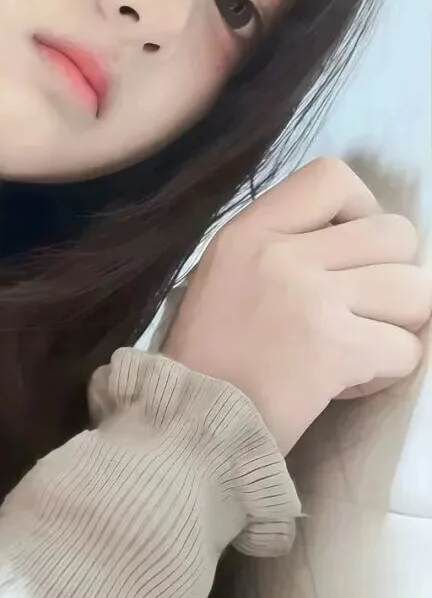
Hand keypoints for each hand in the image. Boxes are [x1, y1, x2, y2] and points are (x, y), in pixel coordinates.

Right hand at [165, 157, 428, 452]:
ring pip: (417, 291)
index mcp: (249, 229)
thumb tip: (359, 238)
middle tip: (357, 310)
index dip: (361, 209)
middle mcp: (280, 253)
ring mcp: (309, 298)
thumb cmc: (208, 352)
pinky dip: (385, 372)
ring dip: (397, 327)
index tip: (345, 252)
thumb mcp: (227, 272)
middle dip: (391, 277)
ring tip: (356, 347)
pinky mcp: (334, 348)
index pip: (333, 176)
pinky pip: (407, 350)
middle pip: (395, 235)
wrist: (188, 421)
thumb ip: (284, 244)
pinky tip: (343, 382)